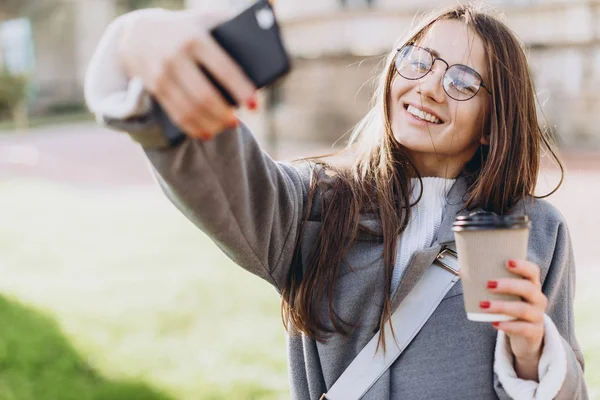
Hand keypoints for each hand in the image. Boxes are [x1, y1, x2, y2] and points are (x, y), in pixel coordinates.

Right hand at [117, 9, 256, 139]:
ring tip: (225, 127)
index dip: (241, 90)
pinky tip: (207, 132)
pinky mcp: (155, 89)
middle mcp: (177, 57)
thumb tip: (268, 19)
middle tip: (236, 121)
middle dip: (224, 114)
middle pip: (205, 96)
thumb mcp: (203, 18)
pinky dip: (193, 128)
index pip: (223, 69)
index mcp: (196, 38)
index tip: (255, 105)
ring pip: (190, 110)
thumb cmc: (185, 27)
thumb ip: (230, 21)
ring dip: (211, 124)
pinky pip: (176, 115)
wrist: (137, 31)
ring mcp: (163, 74)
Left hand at [482, 260, 546, 378]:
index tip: (507, 262)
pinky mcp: (534, 331)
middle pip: (528, 288)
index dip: (523, 266)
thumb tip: (461, 271)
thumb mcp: (504, 295)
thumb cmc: (511, 306)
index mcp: (531, 284)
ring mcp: (537, 316)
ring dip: (502, 306)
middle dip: (508, 285)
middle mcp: (537, 298)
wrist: (526, 334)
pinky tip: (495, 323)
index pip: (533, 271)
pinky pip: (523, 328)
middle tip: (489, 284)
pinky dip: (508, 326)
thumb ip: (487, 282)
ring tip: (483, 305)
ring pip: (523, 309)